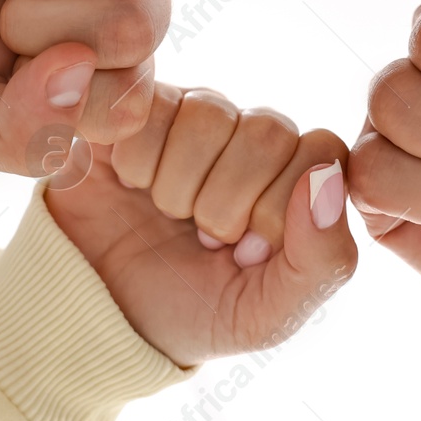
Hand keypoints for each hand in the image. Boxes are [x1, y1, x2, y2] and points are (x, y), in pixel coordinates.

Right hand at [46, 84, 354, 365]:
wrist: (93, 311)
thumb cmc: (189, 311)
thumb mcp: (266, 315)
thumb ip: (324, 260)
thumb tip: (327, 181)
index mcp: (296, 176)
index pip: (321, 152)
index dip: (276, 210)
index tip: (244, 252)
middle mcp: (252, 134)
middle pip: (267, 132)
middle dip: (225, 205)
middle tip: (201, 237)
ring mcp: (193, 115)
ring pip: (209, 113)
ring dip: (177, 185)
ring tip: (165, 214)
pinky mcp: (136, 107)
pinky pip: (150, 106)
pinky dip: (135, 162)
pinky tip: (129, 185)